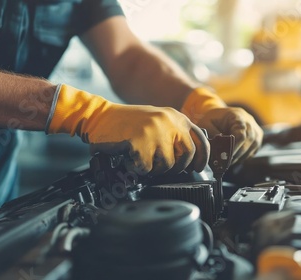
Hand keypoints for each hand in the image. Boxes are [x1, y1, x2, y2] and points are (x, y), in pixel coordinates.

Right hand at [46, 84, 209, 174]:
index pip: (201, 139)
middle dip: (176, 167)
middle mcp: (169, 122)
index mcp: (175, 117)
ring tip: (141, 159)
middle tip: (162, 167)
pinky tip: (130, 159)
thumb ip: (174, 134)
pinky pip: (147, 168)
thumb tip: (190, 157)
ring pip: (167, 165)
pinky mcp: (141, 142)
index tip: (197, 168)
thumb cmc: (125, 123)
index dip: (202, 158)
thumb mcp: (157, 121)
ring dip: (153, 168)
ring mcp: (156, 131)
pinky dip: (137, 168)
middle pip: (187, 155)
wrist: (98, 117)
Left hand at [181, 88, 262, 162]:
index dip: (234, 148)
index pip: (241, 135)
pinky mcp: (257, 137)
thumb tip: (215, 150)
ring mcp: (255, 129)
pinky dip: (244, 156)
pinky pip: (253, 149)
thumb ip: (211, 135)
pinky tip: (234, 157)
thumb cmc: (212, 120)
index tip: (225, 156)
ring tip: (228, 161)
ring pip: (252, 146)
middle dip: (236, 154)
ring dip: (240, 156)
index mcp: (237, 116)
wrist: (219, 115)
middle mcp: (249, 121)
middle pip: (249, 141)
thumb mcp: (206, 124)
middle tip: (224, 162)